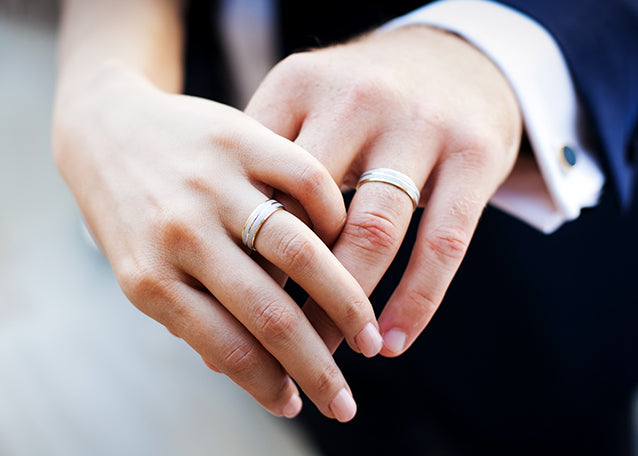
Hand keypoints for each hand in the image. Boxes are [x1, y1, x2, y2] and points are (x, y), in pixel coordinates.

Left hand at [52, 63, 382, 421]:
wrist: (107, 126)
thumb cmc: (128, 210)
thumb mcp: (139, 268)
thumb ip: (190, 314)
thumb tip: (252, 370)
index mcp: (150, 276)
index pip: (226, 349)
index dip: (268, 386)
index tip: (298, 404)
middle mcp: (183, 232)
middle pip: (270, 313)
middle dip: (317, 367)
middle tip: (346, 402)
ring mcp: (214, 183)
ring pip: (301, 253)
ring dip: (346, 305)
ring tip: (370, 336)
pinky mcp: (240, 138)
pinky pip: (308, 183)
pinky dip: (337, 219)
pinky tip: (346, 246)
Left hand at [247, 26, 522, 355]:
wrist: (452, 55)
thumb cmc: (360, 101)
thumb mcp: (306, 108)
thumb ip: (265, 170)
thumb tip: (219, 269)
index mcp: (298, 86)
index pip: (258, 187)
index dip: (240, 257)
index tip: (226, 311)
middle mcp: (356, 99)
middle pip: (308, 214)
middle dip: (286, 293)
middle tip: (269, 351)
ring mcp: (420, 124)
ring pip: (374, 232)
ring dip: (346, 309)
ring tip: (327, 358)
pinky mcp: (475, 153)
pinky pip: (443, 242)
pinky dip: (417, 301)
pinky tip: (393, 341)